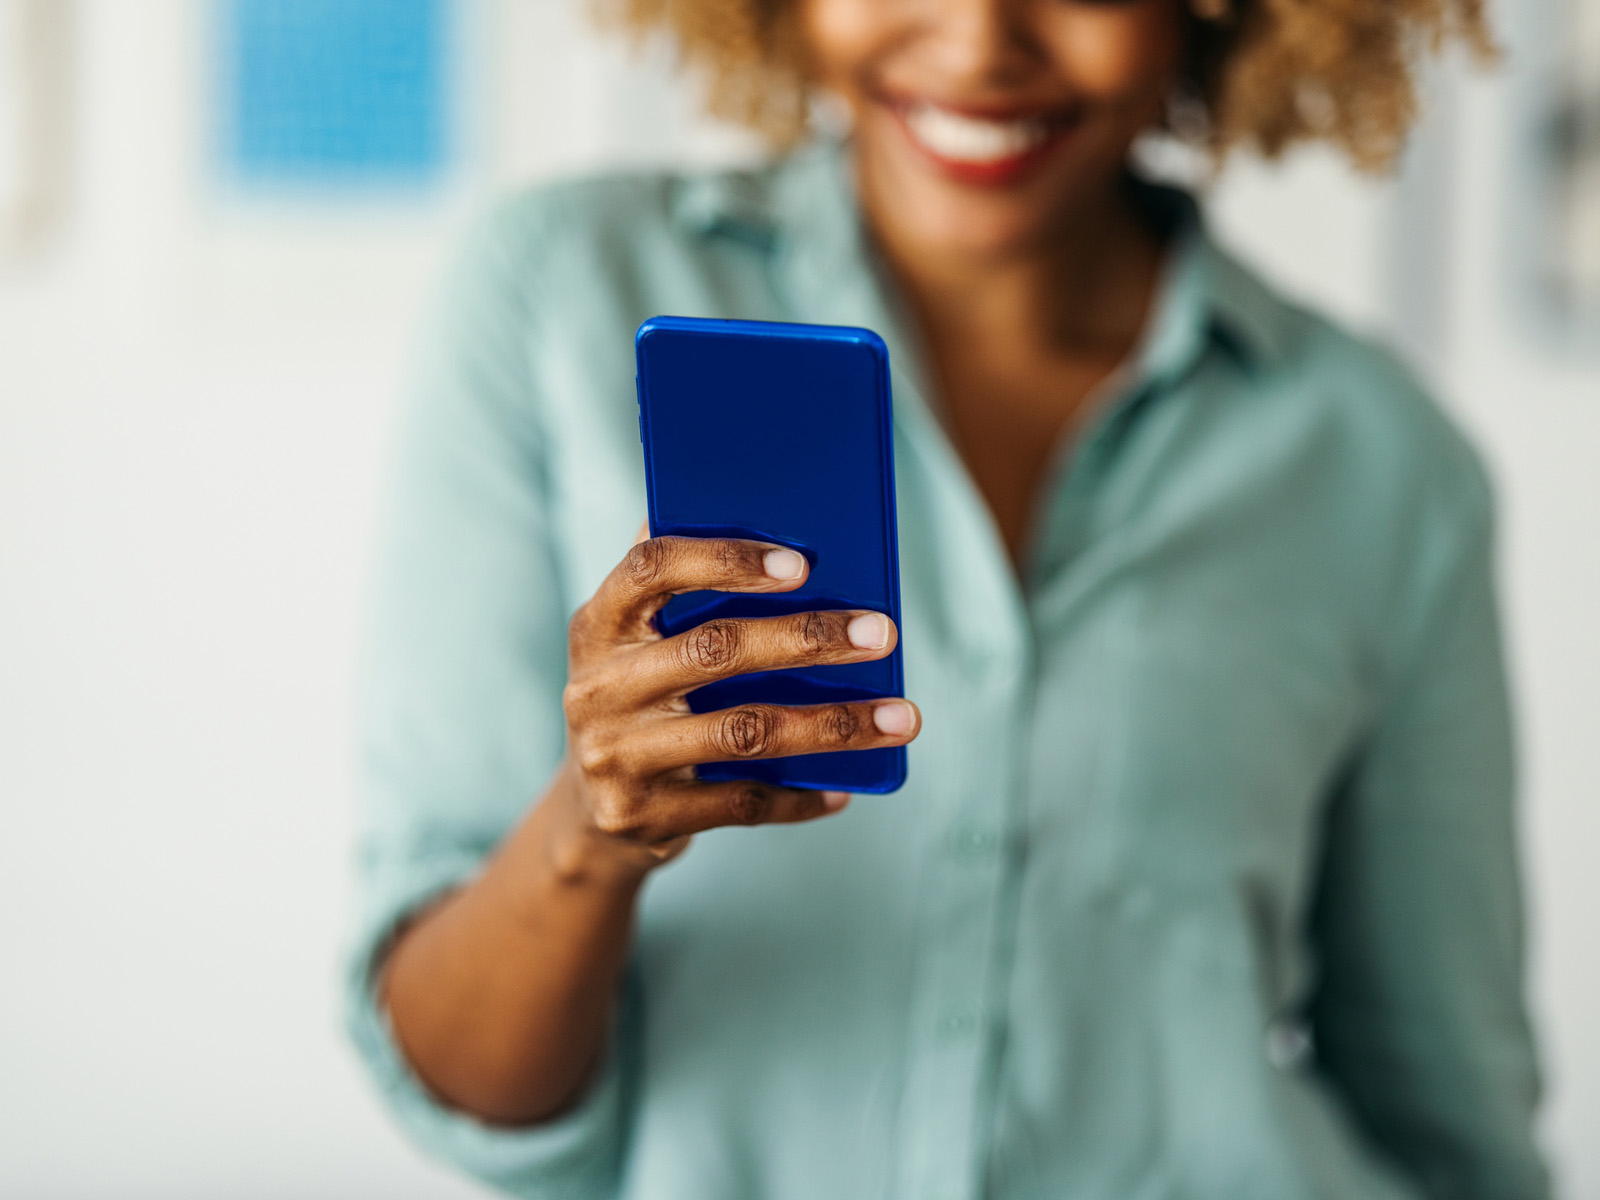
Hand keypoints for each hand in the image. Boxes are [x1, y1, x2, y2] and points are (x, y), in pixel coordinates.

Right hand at [557, 535, 918, 873]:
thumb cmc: (641, 698)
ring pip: (744, 732)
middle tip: (883, 633)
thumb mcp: (638, 642)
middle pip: (715, 650)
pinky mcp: (644, 816)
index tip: (802, 564)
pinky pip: (743, 802)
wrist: (588, 812)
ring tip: (901, 717)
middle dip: (809, 639)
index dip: (725, 558)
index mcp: (598, 625)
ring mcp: (617, 756)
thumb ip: (680, 586)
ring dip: (833, 724)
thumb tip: (756, 510)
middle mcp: (598, 688)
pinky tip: (848, 785)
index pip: (652, 568)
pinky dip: (802, 795)